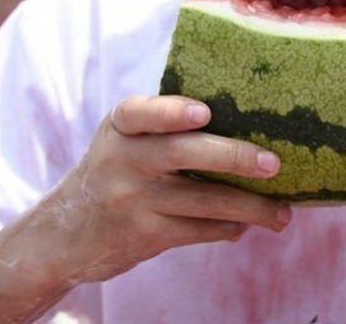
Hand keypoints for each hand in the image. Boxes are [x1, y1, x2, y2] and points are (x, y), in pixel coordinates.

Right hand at [32, 95, 291, 286]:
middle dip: (234, 157)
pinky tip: (246, 225)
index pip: (141, 112)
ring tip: (283, 214)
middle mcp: (123, 160)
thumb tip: (246, 116)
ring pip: (203, 201)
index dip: (171, 111)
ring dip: (250, 208)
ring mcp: (133, 200)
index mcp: (121, 127)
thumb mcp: (123, 139)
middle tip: (274, 163)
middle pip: (183, 154)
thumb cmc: (114, 171)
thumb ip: (163, 124)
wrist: (62, 235)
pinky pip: (198, 230)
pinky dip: (228, 227)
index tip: (203, 112)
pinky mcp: (145, 235)